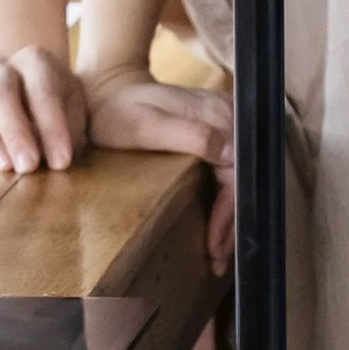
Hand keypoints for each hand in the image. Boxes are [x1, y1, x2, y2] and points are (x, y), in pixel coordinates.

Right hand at [0, 43, 88, 172]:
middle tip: (28, 166)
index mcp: (36, 61)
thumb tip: (52, 156)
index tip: (61, 162)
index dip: (52, 127)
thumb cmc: (63, 107)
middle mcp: (2, 70)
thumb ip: (67, 127)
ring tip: (3, 168)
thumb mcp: (75, 109)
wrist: (38, 96)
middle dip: (15, 133)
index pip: (42, 90)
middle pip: (1, 94)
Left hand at [83, 67, 237, 272]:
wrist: (107, 89)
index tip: (214, 245)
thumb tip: (231, 153)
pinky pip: (229, 168)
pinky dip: (224, 198)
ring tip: (218, 251)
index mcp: (216, 117)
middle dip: (232, 222)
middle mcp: (227, 117)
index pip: (236, 173)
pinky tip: (216, 221)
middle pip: (241, 177)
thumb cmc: (118, 111)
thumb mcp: (146, 125)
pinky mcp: (214, 129)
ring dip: (231, 214)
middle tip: (216, 260)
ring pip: (239, 175)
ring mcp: (222, 122)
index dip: (228, 212)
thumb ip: (190, 135)